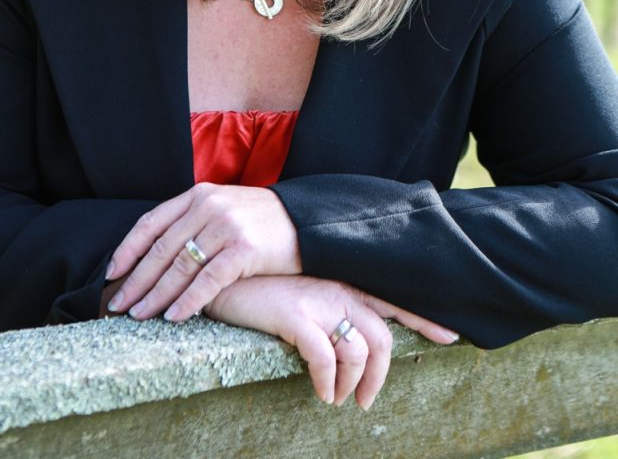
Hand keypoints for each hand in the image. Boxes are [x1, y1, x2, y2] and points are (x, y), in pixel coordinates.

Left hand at [105, 183, 300, 320]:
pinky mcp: (245, 249)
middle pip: (161, 249)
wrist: (308, 222)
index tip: (112, 273)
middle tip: (118, 305)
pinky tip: (174, 317)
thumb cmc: (262, 222)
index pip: (151, 222)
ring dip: (156, 295)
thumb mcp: (224, 208)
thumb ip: (193, 222)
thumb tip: (156, 255)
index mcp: (198, 195)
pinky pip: (208, 281)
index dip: (128, 249)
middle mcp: (208, 207)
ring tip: (139, 316)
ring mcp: (226, 227)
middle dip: (136, 280)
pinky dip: (188, 301)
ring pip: (180, 267)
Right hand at [204, 275, 458, 409]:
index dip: (424, 319)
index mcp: (344, 279)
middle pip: (381, 338)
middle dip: (380, 378)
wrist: (220, 268)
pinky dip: (328, 383)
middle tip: (364, 401)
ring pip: (359, 352)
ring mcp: (319, 300)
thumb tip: (348, 334)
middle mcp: (339, 287)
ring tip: (336, 398)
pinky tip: (320, 392)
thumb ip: (328, 302)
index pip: (394, 297)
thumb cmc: (260, 283)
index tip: (451, 336)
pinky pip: (325, 359)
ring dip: (352, 385)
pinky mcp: (295, 314)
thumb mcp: (302, 287)